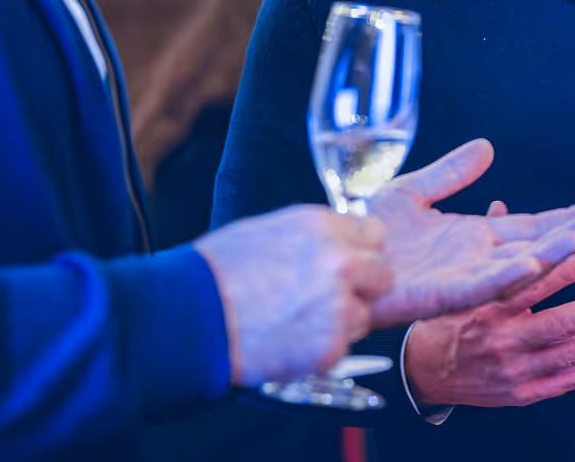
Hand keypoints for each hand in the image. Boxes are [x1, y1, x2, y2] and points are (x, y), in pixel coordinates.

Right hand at [195, 205, 391, 385]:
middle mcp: (339, 263)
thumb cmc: (218, 271)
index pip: (376, 233)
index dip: (361, 249)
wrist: (191, 317)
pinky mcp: (329, 348)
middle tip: (328, 294)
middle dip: (363, 285)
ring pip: (365, 314)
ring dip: (343, 319)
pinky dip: (323, 346)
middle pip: (383, 274)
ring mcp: (337, 307)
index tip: (349, 259)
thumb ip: (314, 235)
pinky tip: (291, 338)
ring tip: (299, 319)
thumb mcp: (269, 229)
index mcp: (323, 227)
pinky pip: (343, 346)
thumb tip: (337, 240)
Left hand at [367, 139, 574, 326]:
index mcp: (474, 236)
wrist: (339, 259)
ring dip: (551, 254)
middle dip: (570, 234)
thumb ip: (450, 173)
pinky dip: (508, 275)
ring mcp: (464, 279)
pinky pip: (482, 287)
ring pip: (519, 267)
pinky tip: (532, 262)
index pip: (530, 226)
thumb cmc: (370, 232)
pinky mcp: (444, 296)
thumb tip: (487, 146)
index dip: (564, 218)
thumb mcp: (413, 192)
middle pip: (535, 245)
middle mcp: (477, 259)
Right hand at [403, 232, 574, 407]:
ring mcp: (512, 368)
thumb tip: (501, 203)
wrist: (423, 371)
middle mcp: (500, 338)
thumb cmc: (447, 314)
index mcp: (486, 305)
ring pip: (565, 356)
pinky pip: (562, 384)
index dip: (562, 272)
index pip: (530, 286)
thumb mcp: (457, 279)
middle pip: (555, 324)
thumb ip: (486, 244)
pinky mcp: (519, 393)